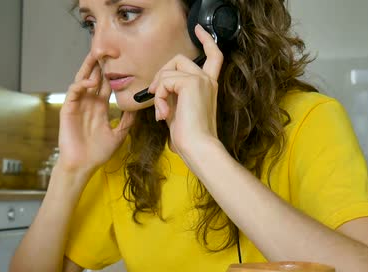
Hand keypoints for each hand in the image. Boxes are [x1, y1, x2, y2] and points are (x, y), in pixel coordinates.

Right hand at [57, 52, 134, 174]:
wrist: (83, 165)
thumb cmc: (98, 153)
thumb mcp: (118, 135)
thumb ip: (127, 121)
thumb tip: (138, 109)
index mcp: (100, 107)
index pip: (105, 85)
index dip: (111, 72)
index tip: (120, 60)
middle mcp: (89, 103)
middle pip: (94, 78)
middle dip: (99, 64)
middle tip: (106, 49)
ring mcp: (78, 105)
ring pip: (82, 80)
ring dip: (88, 68)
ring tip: (95, 56)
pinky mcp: (68, 110)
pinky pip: (74, 92)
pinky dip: (81, 85)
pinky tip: (90, 82)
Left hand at [148, 24, 223, 155]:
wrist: (198, 147)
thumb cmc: (189, 137)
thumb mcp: (178, 111)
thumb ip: (172, 95)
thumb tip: (157, 88)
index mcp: (208, 85)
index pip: (213, 55)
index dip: (206, 39)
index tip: (199, 28)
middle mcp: (207, 80)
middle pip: (180, 58)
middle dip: (161, 73)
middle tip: (154, 93)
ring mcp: (200, 80)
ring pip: (168, 71)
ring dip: (158, 92)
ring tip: (161, 112)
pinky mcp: (191, 83)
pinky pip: (164, 81)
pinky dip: (158, 97)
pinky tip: (163, 113)